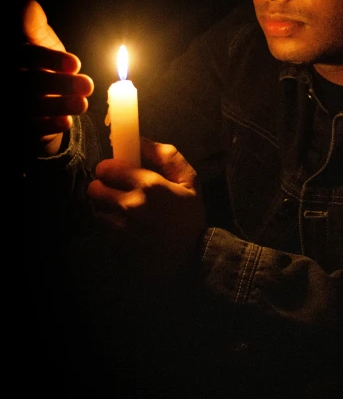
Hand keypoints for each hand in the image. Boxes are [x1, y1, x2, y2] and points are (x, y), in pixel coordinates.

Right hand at [20, 0, 93, 155]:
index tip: (75, 63)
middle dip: (57, 84)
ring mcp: (4, 103)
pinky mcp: (14, 128)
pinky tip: (67, 122)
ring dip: (57, 105)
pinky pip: (28, 129)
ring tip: (82, 103)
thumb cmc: (39, 62)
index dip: (48, 58)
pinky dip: (48, 126)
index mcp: (5, 54)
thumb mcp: (37, 41)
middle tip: (87, 85)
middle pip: (24, 82)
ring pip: (27, 107)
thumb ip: (33, 26)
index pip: (21, 54)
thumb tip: (29, 4)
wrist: (37, 96)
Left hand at [87, 138, 207, 267]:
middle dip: (104, 187)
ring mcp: (120, 228)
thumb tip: (141, 141)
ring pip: (95, 209)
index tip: (119, 172)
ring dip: (105, 208)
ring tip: (122, 212)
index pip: (106, 167)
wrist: (192, 257)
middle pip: (94, 188)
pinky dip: (108, 226)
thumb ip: (166, 156)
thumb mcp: (189, 181)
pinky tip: (126, 228)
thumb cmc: (190, 216)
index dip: (111, 168)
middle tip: (118, 191)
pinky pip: (101, 229)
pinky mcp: (116, 246)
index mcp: (148, 185)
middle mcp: (129, 206)